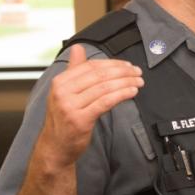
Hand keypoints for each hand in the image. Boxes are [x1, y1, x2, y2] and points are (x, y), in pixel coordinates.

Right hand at [37, 44, 143, 166]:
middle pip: (99, 75)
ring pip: (104, 88)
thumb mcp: (65, 92)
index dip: (112, 64)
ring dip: (126, 83)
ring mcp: (70, 106)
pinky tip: (132, 92)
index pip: (91, 66)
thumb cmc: (64, 118)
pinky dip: (121, 95)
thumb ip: (74, 70)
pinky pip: (105, 102)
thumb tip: (78, 48)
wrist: (56, 146)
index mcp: (60, 82)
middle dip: (122, 72)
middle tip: (137, 73)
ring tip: (139, 82)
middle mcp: (62, 92)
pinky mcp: (80, 120)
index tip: (127, 65)